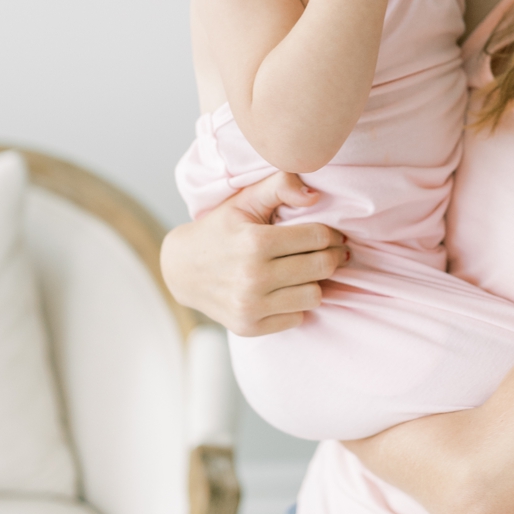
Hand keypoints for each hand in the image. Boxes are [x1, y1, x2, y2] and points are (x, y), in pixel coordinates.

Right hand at [160, 171, 348, 335]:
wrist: (181, 269)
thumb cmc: (221, 229)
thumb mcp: (245, 199)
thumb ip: (280, 186)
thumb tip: (315, 196)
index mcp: (255, 242)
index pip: (318, 237)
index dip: (332, 235)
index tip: (332, 236)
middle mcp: (252, 276)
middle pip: (322, 267)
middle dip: (332, 257)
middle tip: (331, 253)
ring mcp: (249, 305)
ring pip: (315, 296)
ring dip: (315, 283)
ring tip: (306, 272)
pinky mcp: (248, 327)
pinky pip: (296, 318)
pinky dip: (296, 305)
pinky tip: (286, 291)